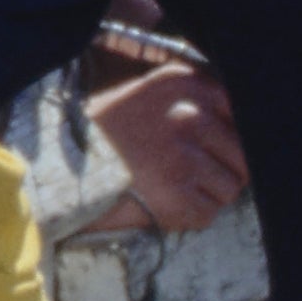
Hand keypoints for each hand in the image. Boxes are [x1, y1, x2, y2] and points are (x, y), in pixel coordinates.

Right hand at [86, 57, 250, 231]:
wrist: (59, 166)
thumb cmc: (104, 132)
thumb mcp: (148, 93)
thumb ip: (194, 99)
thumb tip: (239, 125)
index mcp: (186, 84)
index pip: (241, 113)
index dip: (229, 137)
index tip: (213, 148)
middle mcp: (190, 117)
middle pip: (242, 155)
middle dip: (223, 169)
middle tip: (192, 174)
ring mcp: (185, 159)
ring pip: (230, 188)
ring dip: (207, 194)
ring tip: (174, 188)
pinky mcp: (178, 198)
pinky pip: (208, 214)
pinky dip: (189, 216)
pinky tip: (163, 203)